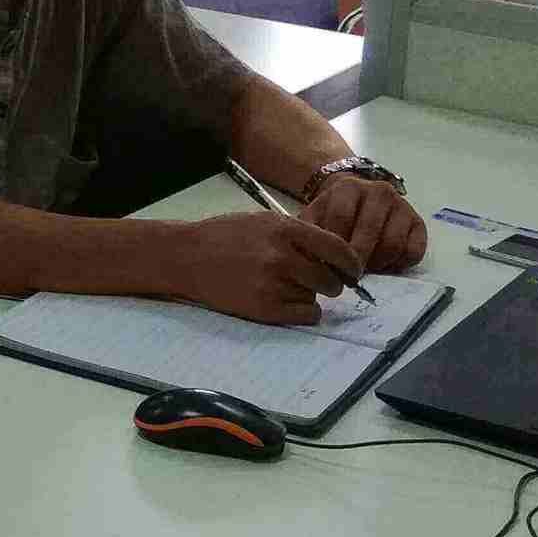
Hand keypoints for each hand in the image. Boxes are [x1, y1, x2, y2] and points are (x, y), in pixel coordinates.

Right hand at [177, 212, 365, 325]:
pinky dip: (302, 312)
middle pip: (331, 279)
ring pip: (316, 298)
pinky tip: (284, 302)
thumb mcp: (264, 221)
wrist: (185, 257)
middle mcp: (282, 256)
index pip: (338, 249)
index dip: (351, 263)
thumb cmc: (224, 236)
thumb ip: (299, 235)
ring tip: (282, 286)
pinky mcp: (264, 308)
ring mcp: (272, 284)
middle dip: (329, 283)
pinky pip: (305, 315)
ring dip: (306, 295)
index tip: (352, 271)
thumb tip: (335, 257)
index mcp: (284, 229)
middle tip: (315, 281)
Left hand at [302, 173, 427, 271]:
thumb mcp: (314, 218)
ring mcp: (402, 206)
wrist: (356, 200)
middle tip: (348, 275)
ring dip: (378, 263)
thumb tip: (310, 259)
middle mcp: (379, 191)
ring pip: (393, 245)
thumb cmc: (332, 214)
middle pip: (369, 232)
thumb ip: (310, 234)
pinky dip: (398, 264)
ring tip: (365, 267)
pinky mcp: (419, 223)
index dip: (335, 246)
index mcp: (349, 187)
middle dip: (357, 260)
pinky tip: (384, 264)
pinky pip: (413, 252)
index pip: (341, 219)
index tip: (330, 265)